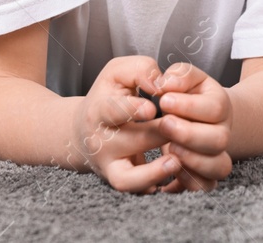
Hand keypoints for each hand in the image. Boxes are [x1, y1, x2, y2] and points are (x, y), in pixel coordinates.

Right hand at [70, 56, 176, 192]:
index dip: (131, 109)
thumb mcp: (118, 72)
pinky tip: (174, 177)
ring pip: (126, 179)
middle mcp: (101, 143)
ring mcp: (110, 165)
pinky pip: (136, 191)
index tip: (151, 108)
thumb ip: (141, 70)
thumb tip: (161, 83)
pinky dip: (152, 186)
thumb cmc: (108, 96)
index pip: (112, 111)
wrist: (83, 132)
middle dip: (156, 135)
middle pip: (129, 142)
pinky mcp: (121, 180)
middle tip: (179, 127)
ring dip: (152, 173)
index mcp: (99, 111)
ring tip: (176, 161)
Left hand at [152, 62, 234, 192]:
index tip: (164, 100)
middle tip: (165, 124)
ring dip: (192, 160)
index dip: (188, 106)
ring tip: (169, 149)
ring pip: (219, 167)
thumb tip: (166, 83)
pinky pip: (206, 187)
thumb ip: (178, 75)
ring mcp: (217, 156)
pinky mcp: (206, 176)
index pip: (214, 108)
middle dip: (189, 134)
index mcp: (220, 106)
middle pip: (220, 140)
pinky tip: (172, 169)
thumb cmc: (188, 95)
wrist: (203, 117)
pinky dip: (190, 182)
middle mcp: (223, 132)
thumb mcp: (186, 78)